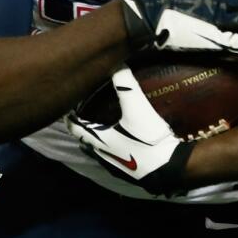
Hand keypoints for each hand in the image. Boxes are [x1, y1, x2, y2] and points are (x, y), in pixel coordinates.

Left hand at [66, 67, 193, 195]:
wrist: (167, 168)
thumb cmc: (147, 139)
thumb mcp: (137, 108)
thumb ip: (127, 86)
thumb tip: (118, 65)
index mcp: (99, 139)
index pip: (76, 128)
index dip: (70, 117)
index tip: (69, 107)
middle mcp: (102, 154)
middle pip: (85, 141)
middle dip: (83, 129)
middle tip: (86, 114)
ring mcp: (114, 165)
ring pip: (99, 151)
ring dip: (97, 139)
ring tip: (103, 127)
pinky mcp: (127, 172)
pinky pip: (112, 157)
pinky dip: (112, 148)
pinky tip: (123, 142)